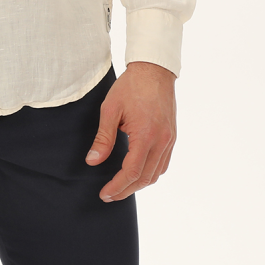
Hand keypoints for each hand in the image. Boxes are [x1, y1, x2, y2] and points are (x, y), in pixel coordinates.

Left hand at [84, 61, 176, 201]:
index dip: (117, 186)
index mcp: (145, 135)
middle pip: (145, 178)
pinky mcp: (171, 136)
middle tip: (110, 194)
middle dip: (126, 190)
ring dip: (139, 184)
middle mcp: (161, 141)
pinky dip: (151, 173)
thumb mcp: (110, 109)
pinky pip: (163, 163)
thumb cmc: (130, 86)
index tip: (104, 193)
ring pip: (156, 173)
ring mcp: (169, 139)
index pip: (132, 172)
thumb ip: (103, 138)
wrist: (154, 69)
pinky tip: (139, 172)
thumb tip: (92, 161)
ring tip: (122, 186)